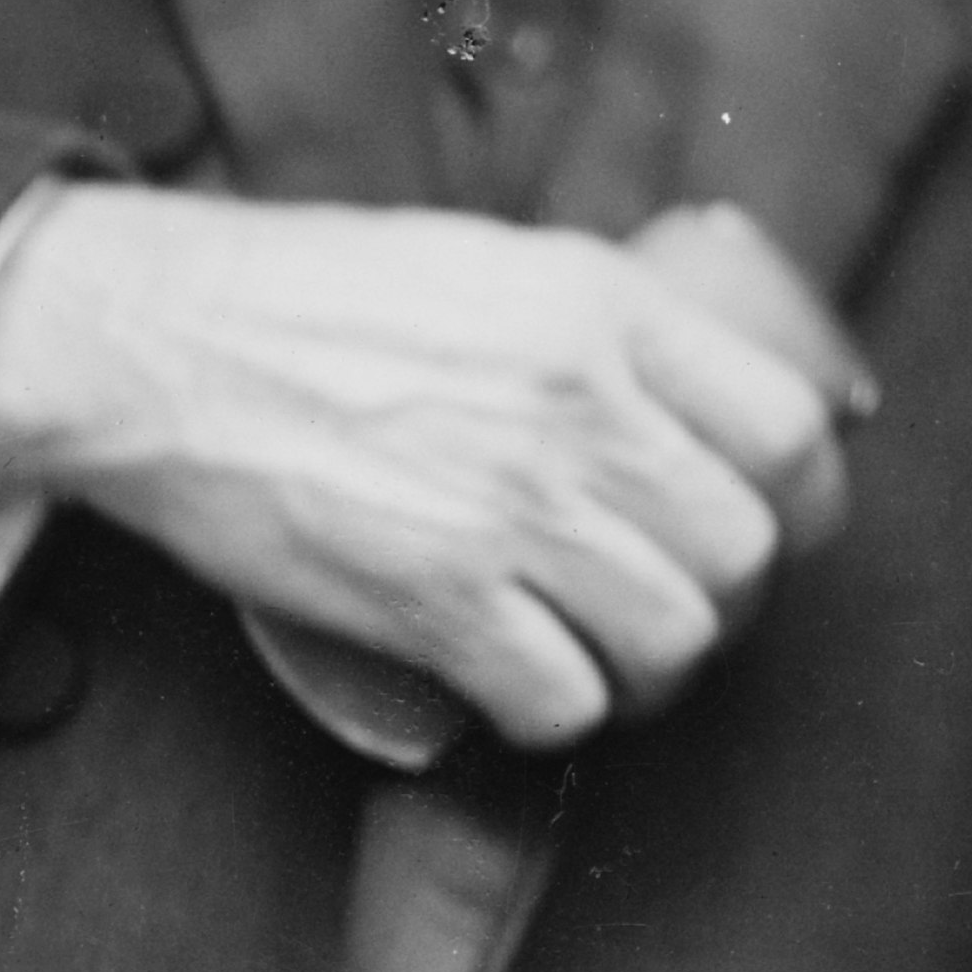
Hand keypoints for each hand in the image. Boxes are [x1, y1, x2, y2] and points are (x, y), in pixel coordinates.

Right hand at [0, 187, 858, 749]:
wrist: (164, 345)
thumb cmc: (322, 297)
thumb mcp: (504, 263)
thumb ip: (608, 327)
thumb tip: (695, 395)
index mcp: (608, 311)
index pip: (787, 424)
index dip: (807, 497)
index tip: (783, 525)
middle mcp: (581, 410)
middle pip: (744, 548)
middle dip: (727, 595)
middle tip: (679, 600)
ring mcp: (511, 509)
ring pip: (673, 635)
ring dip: (653, 666)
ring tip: (611, 655)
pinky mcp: (431, 600)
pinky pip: (562, 699)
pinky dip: (558, 709)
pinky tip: (527, 684)